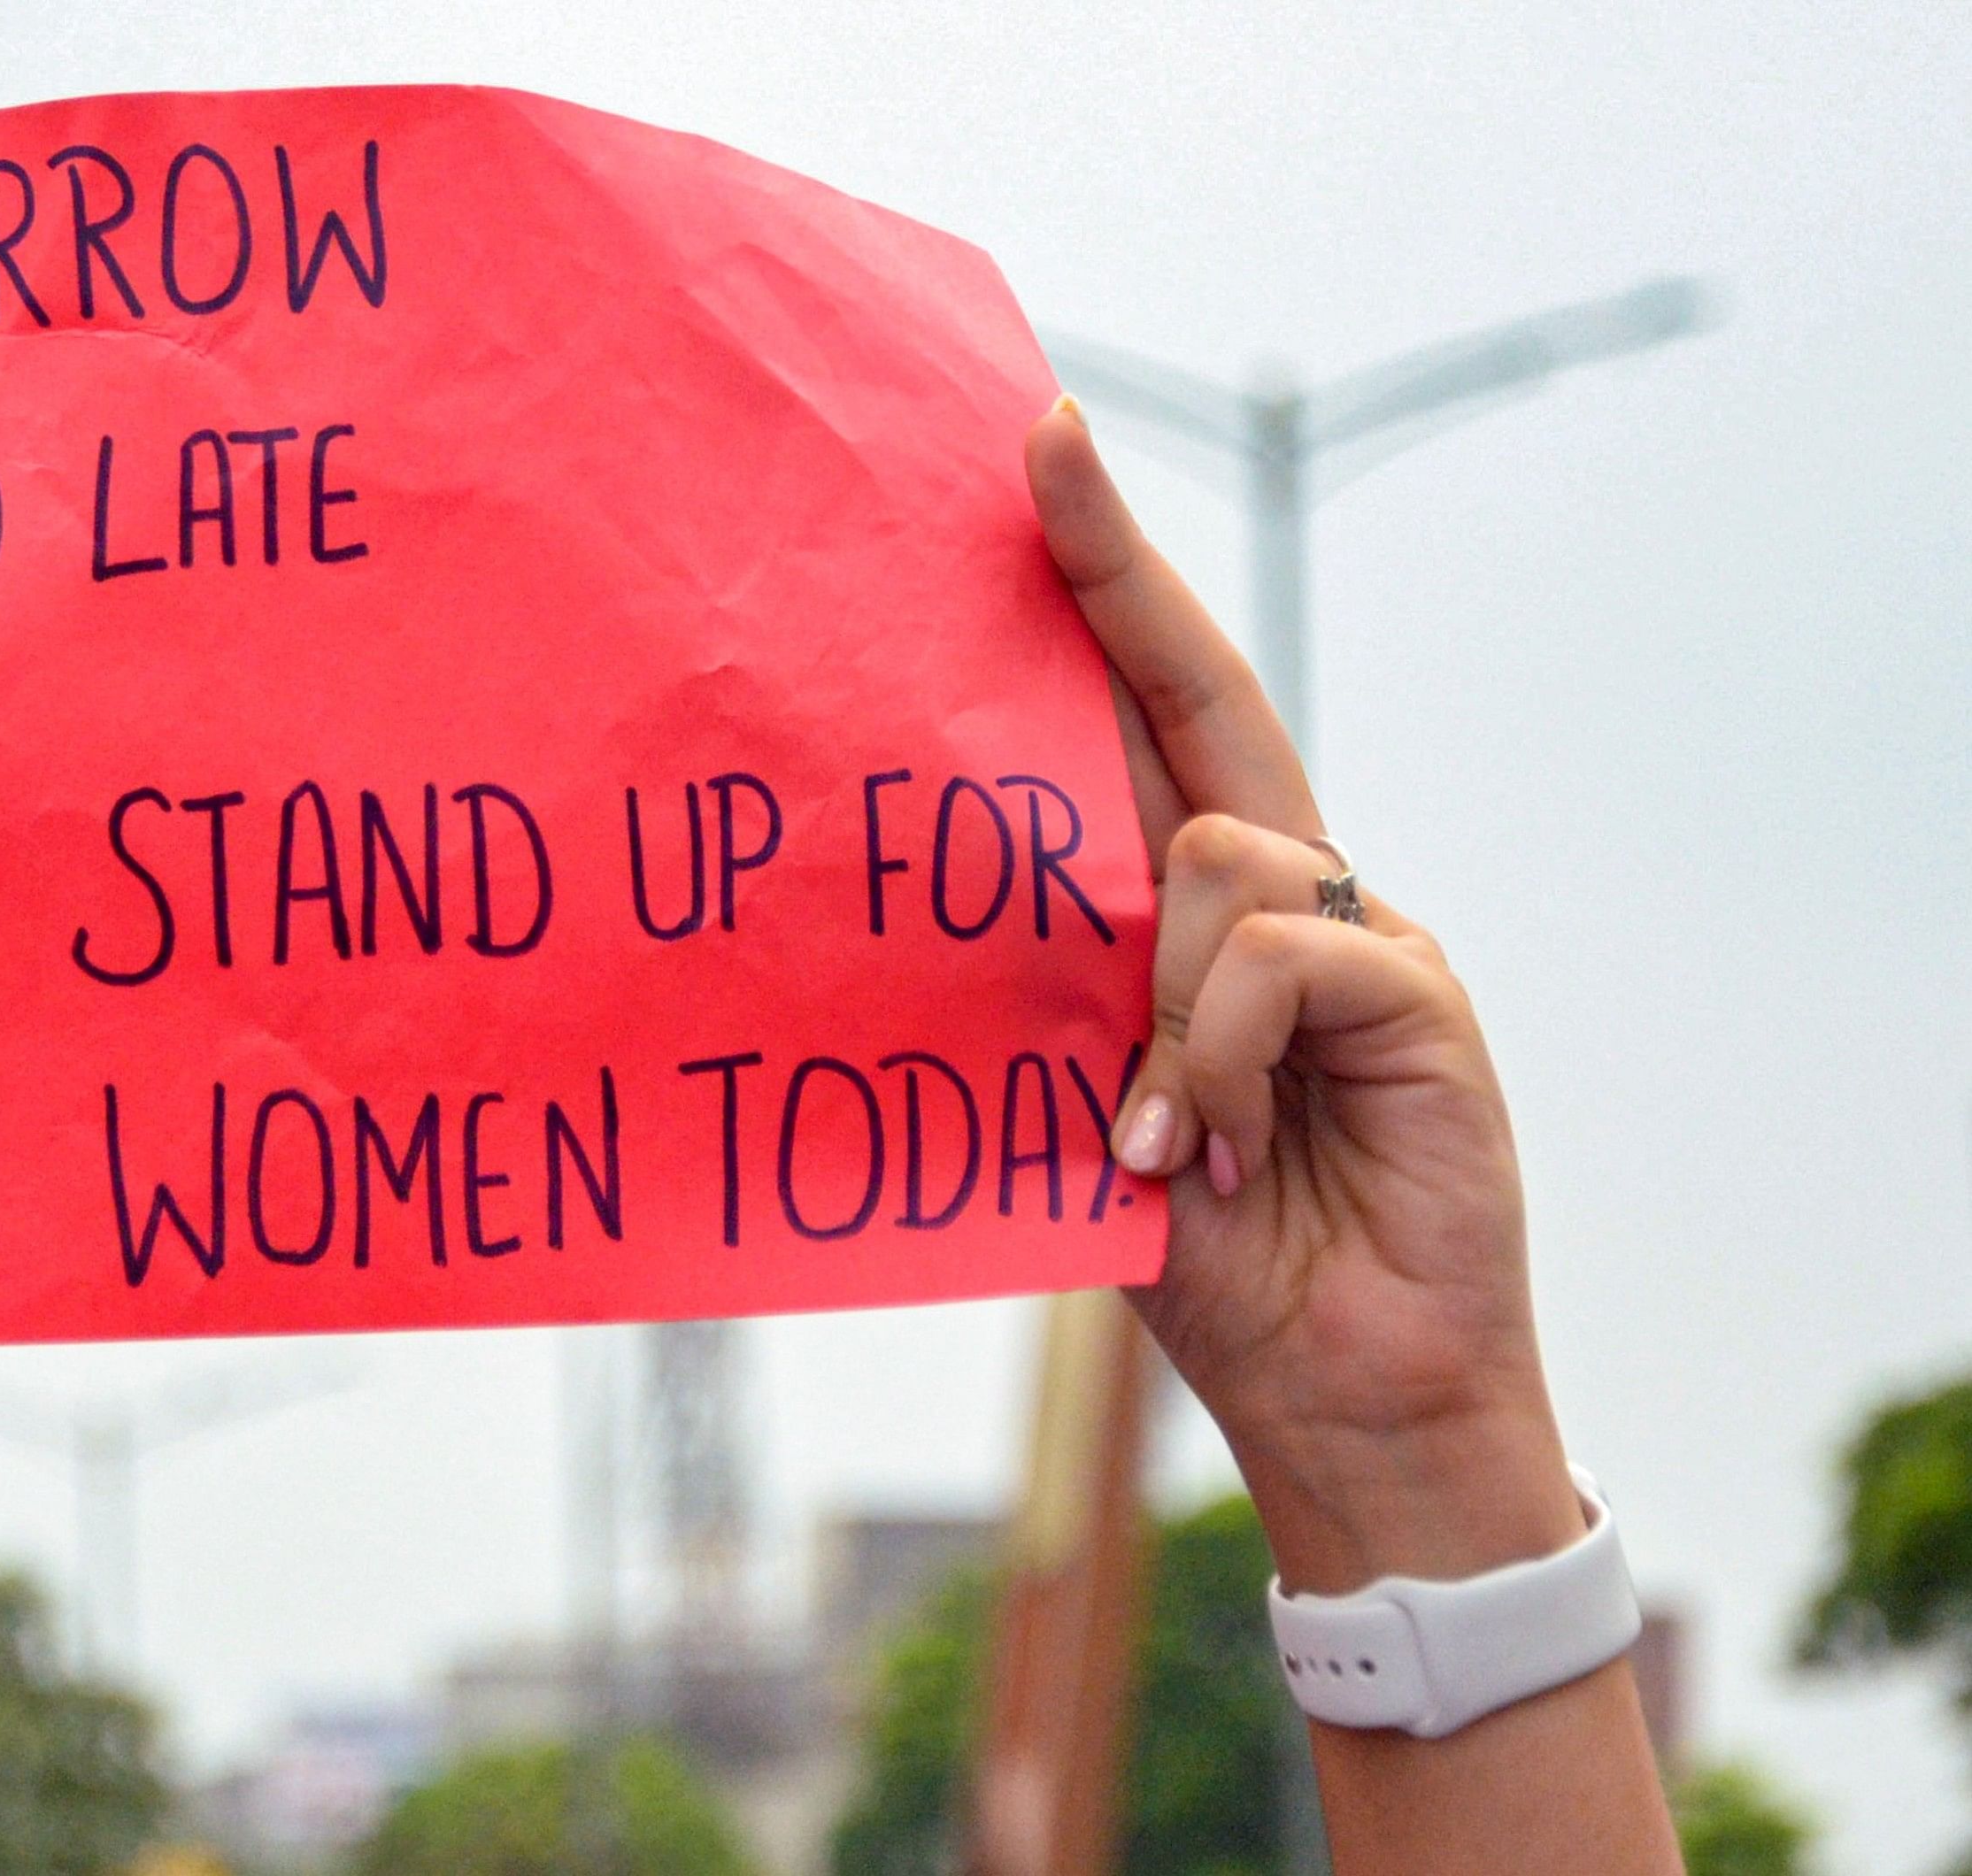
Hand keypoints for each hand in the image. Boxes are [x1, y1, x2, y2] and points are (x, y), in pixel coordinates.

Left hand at [1028, 401, 1582, 1590]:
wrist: (1340, 1390)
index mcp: (1197, 911)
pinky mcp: (1416, 990)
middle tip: (1040, 442)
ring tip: (1166, 1136)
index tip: (1031, 452)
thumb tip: (954, 893)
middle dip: (1111, 570)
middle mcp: (1284, 889)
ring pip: (1209, 852)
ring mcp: (1361, 932)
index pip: (1142, 718)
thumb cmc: (1205, 1252)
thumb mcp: (1091, 1105)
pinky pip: (1274, 951)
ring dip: (1152, 1008)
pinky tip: (1222, 1148)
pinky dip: (1217, 1056)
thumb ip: (1058, 992)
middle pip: (1199, 694)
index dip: (1092, 586)